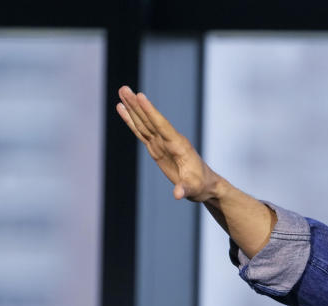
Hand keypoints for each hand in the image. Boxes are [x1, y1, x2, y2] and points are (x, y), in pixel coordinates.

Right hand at [116, 86, 222, 201]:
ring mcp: (162, 143)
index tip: (140, 96)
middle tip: (124, 89)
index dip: (151, 112)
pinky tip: (122, 109)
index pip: (162, 126)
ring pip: (144, 123)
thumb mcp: (194, 189)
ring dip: (132, 108)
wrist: (205, 185)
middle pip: (150, 120)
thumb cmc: (201, 185)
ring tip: (122, 91)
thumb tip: (178, 195)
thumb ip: (185, 190)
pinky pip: (141, 132)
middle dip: (137, 105)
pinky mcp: (156, 148)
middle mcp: (170, 140)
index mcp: (178, 146)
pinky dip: (131, 121)